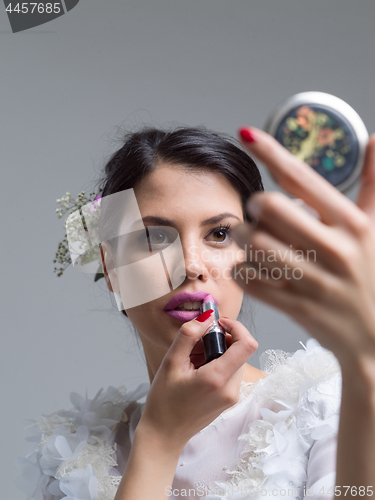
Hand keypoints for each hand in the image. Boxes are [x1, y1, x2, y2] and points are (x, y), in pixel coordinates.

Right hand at [137, 312, 256, 450]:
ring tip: (195, 359)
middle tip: (198, 343)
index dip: (237, 327)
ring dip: (220, 351)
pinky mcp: (230, 400)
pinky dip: (219, 363)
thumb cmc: (164, 400)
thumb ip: (189, 335)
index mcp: (217, 379)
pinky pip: (232, 372)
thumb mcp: (170, 362)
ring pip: (237, 360)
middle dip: (223, 339)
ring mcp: (232, 396)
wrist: (164, 434)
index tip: (218, 324)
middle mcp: (231, 389)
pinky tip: (198, 370)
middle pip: (241, 350)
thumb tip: (208, 316)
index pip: (247, 344)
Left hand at [231, 127, 374, 378]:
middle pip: (271, 209)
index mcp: (352, 224)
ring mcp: (316, 280)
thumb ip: (374, 185)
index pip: (303, 178)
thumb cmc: (371, 274)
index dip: (272, 152)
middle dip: (254, 207)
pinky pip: (254, 280)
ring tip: (251, 242)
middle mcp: (335, 249)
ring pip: (258, 244)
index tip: (246, 133)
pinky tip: (248, 268)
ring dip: (244, 239)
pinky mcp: (299, 307)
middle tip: (256, 213)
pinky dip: (242, 271)